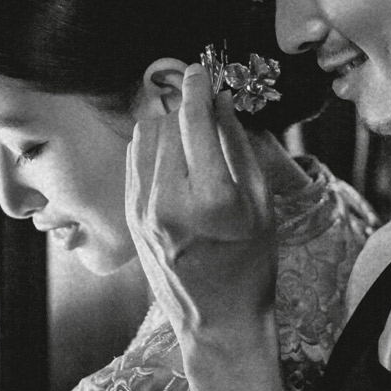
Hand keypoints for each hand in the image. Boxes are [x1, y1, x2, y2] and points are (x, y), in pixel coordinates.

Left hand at [125, 64, 277, 342]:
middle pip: (166, 123)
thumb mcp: (260, 206)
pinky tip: (173, 156)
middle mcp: (169, 203)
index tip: (202, 70)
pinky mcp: (130, 219)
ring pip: (144, 138)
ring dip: (166, 124)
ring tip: (190, 132)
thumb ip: (239, 148)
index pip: (195, 121)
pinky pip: (134, 162)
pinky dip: (151, 148)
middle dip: (184, 106)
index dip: (198, 87)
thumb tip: (221, 102)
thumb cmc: (251, 265)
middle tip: (202, 100)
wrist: (218, 321)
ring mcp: (143, 212)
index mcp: (211, 200)